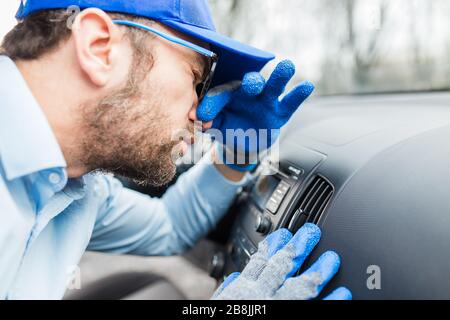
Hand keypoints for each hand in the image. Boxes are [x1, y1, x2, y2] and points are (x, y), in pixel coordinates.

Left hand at [197, 60, 313, 170]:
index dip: (212, 104)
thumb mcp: (215, 125)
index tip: (203, 117)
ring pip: (273, 87)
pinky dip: (298, 95)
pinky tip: (307, 85)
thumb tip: (200, 120)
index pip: (221, 94)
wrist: (242, 143)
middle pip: (251, 82)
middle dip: (252, 82)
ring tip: (288, 66)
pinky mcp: (280, 112)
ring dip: (280, 77)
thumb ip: (208, 120)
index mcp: (229, 92)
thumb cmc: (228, 127)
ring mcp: (266, 101)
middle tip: (253, 83)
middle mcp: (249, 92)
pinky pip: (290, 103)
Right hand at [211, 223, 351, 299]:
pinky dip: (331, 302)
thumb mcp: (218, 308)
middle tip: (312, 234)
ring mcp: (280, 310)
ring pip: (302, 286)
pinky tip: (344, 293)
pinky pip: (315, 311)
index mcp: (244, 292)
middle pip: (283, 267)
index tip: (285, 234)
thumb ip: (227, 292)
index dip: (274, 245)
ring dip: (319, 271)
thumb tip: (236, 277)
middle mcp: (263, 297)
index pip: (260, 261)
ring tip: (332, 259)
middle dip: (298, 248)